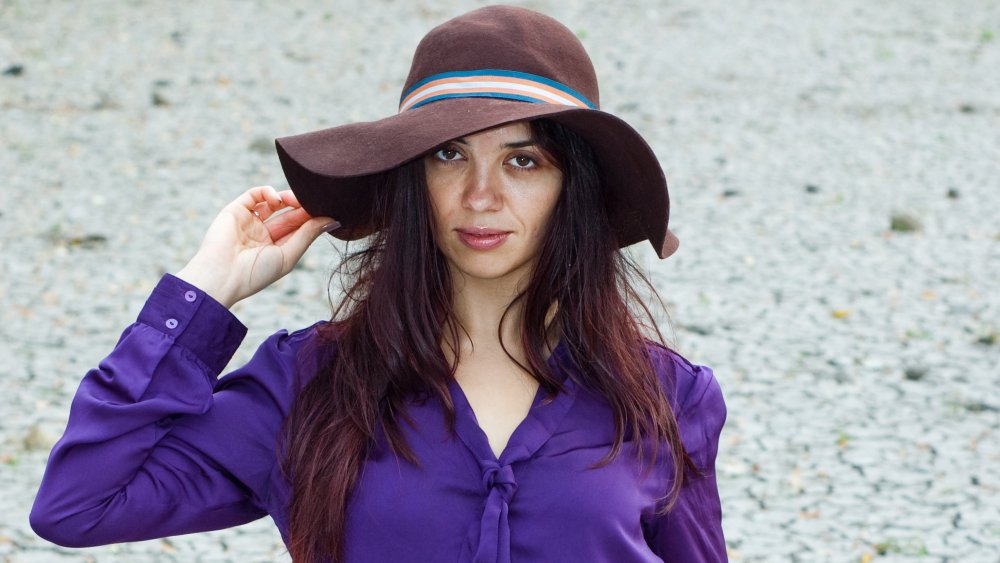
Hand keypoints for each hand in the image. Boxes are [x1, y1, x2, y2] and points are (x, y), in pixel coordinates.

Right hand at [175, 186, 336, 307]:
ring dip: (288, 198)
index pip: (299, 229)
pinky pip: (254, 195)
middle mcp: (263, 234)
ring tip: (299, 200)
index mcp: (276, 249)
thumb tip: (333, 220)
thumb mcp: (288, 255)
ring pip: (273, 202)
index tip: (329, 210)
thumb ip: (308, 235)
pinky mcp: (236, 210)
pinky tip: (278, 199)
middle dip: (303, 207)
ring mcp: (249, 221)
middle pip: (289, 215)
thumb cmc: (255, 273)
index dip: (312, 219)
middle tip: (316, 201)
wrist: (221, 276)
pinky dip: (268, 192)